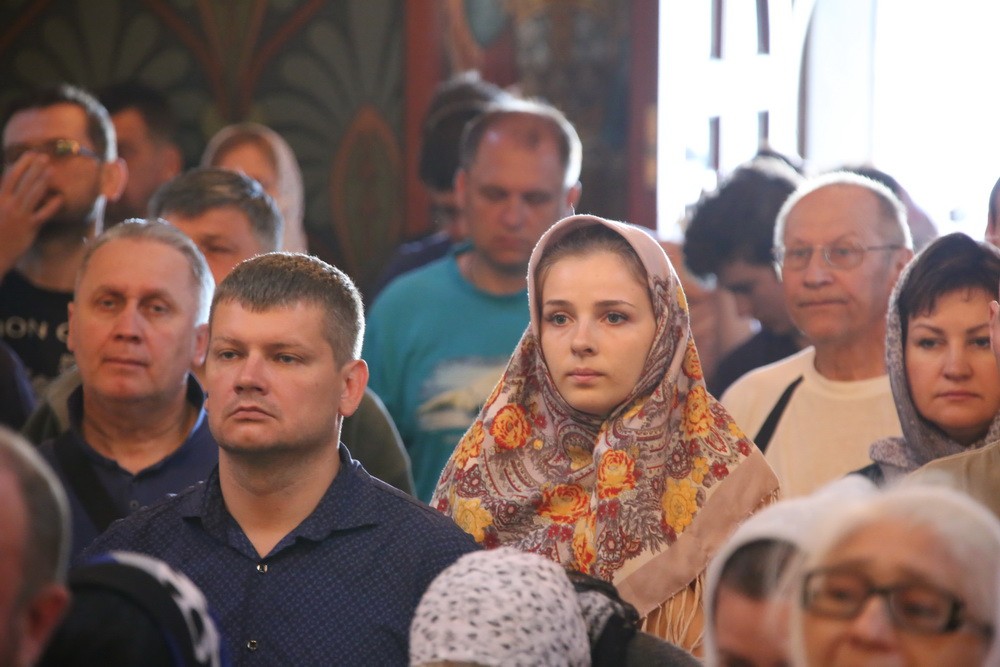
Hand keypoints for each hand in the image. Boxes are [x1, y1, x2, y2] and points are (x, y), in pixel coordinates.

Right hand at [0, 152, 62, 274]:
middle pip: (22, 182)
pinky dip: (52, 205)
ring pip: (32, 194)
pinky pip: (43, 214)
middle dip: (33, 168)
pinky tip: (60, 198)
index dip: (21, 164)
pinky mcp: (30, 228)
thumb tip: (12, 186)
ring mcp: (20, 216)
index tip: (30, 155)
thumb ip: (5, 197)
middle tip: (44, 156)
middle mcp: (9, 205)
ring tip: (51, 170)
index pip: (10, 177)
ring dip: (42, 181)